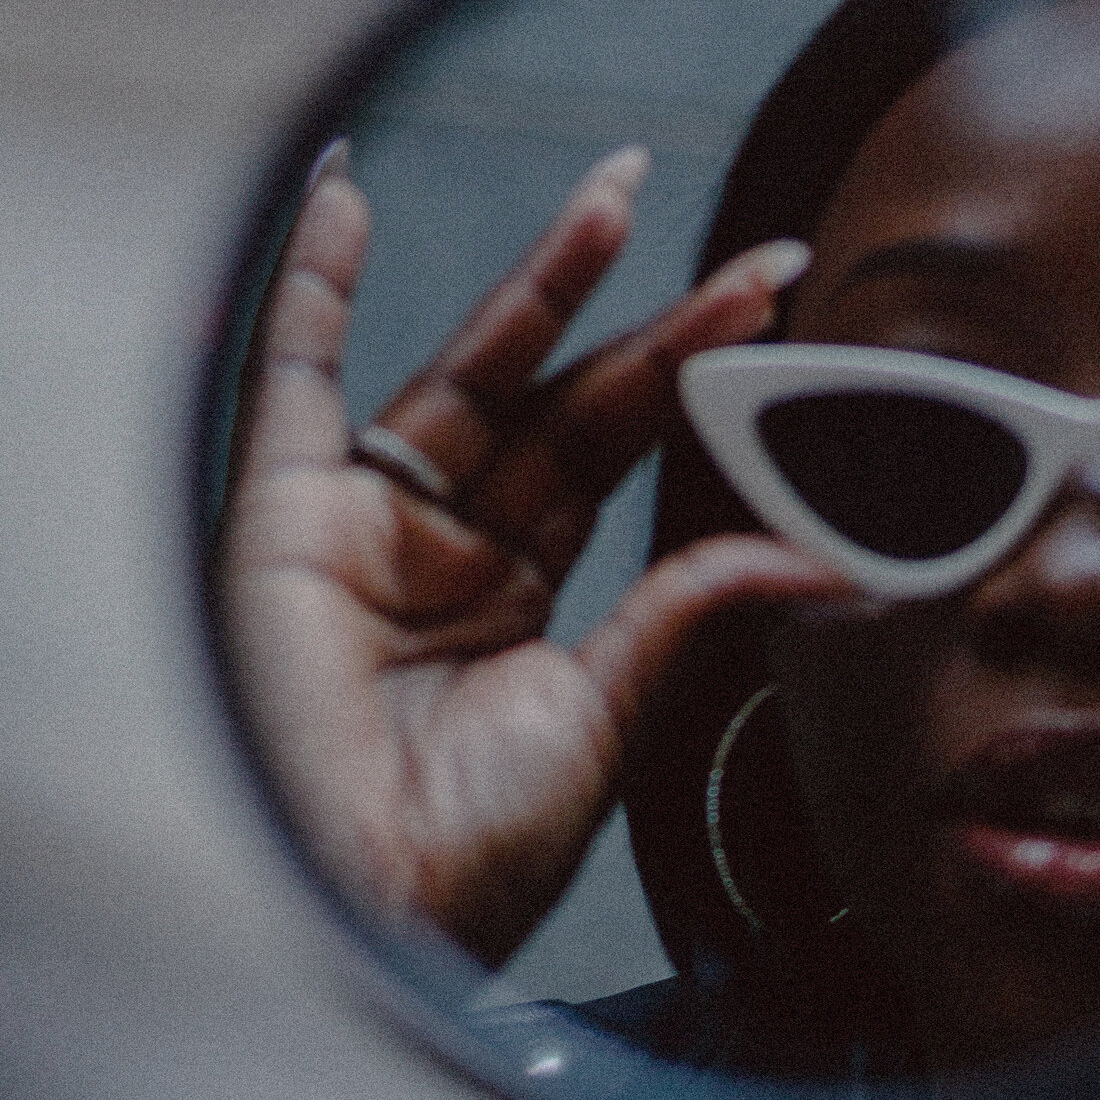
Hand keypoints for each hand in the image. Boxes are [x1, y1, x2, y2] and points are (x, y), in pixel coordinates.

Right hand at [217, 142, 839, 969]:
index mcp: (518, 600)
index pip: (616, 453)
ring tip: (618, 200)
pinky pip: (290, 375)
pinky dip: (306, 280)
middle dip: (651, 317)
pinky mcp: (282, 516)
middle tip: (748, 255)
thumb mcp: (606, 714)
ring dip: (541, 281)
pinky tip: (344, 193)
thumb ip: (689, 611)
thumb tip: (817, 558)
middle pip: (559, 400)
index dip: (692, 375)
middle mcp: (443, 549)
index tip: (776, 303)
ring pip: (466, 370)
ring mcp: (365, 525)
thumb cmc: (465, 852)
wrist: (369, 906)